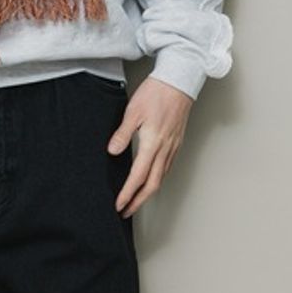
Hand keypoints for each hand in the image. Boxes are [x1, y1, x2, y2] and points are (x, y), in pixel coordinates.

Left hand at [107, 76, 193, 216]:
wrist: (178, 81)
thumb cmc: (156, 92)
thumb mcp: (133, 111)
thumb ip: (123, 133)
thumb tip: (112, 151)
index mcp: (153, 143)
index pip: (138, 176)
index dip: (128, 193)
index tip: (119, 205)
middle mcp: (165, 149)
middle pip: (152, 185)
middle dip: (139, 201)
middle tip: (127, 211)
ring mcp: (173, 147)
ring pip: (161, 178)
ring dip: (148, 193)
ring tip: (137, 199)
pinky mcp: (177, 142)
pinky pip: (167, 168)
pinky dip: (158, 180)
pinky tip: (152, 179)